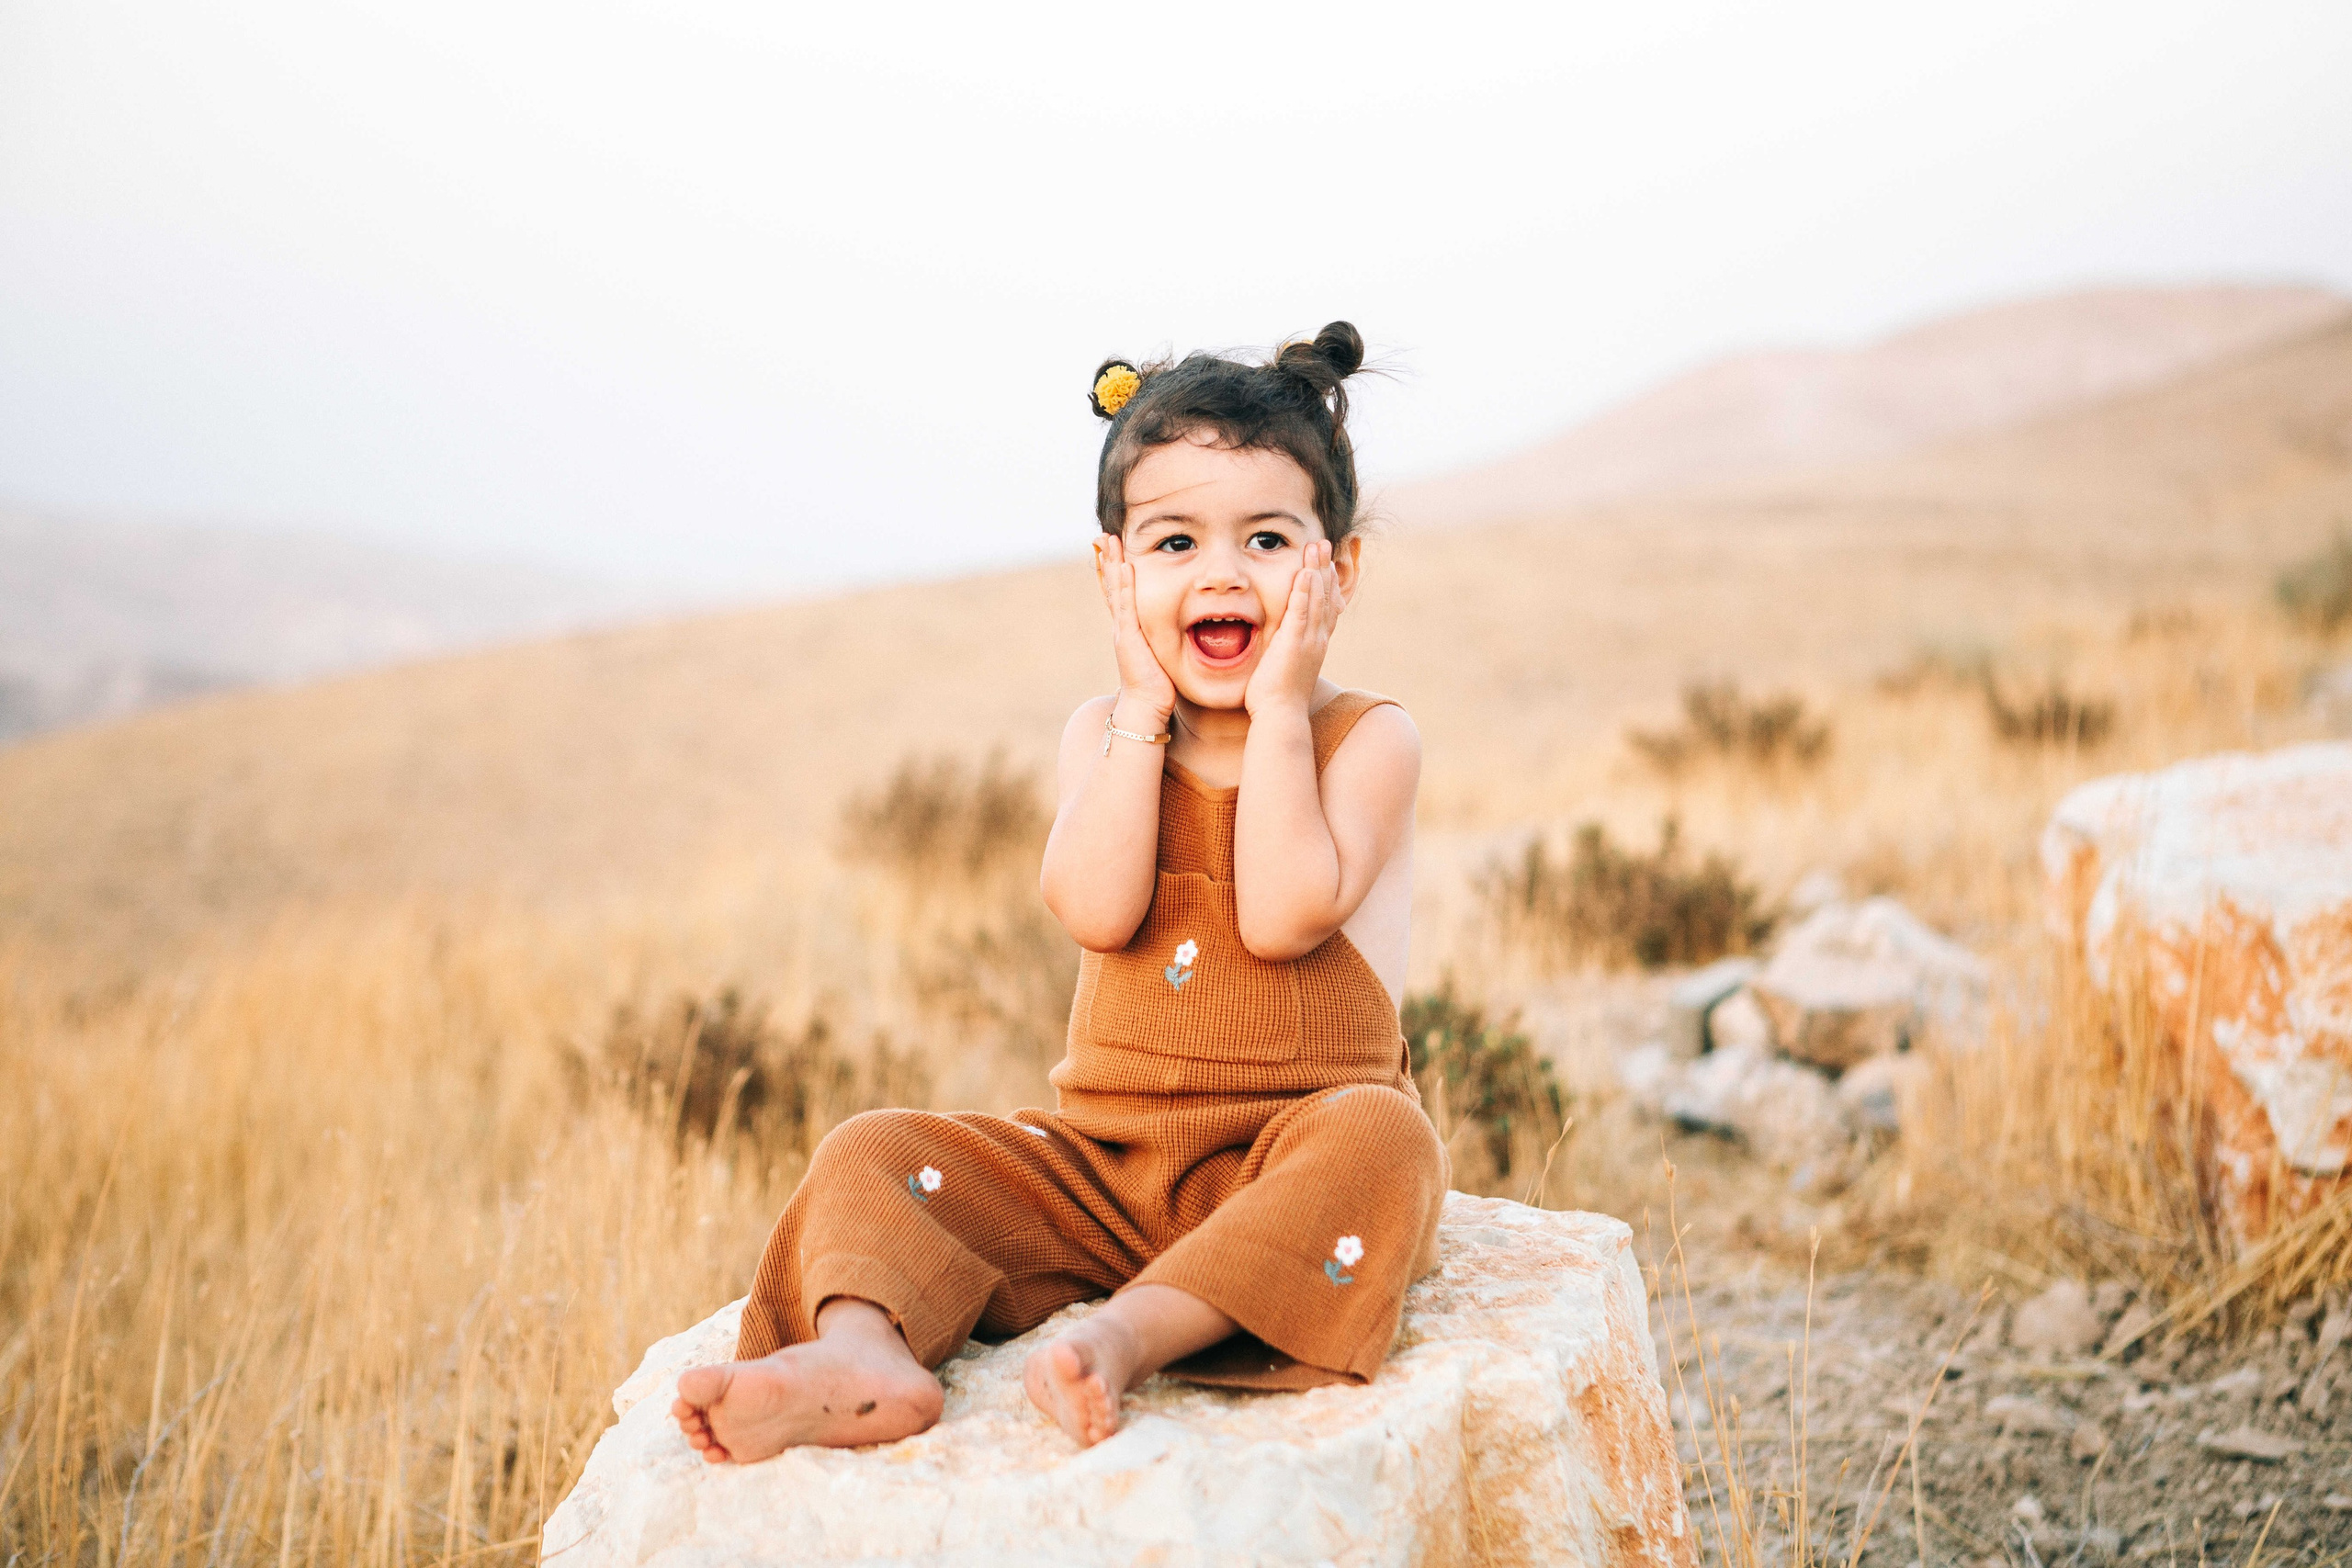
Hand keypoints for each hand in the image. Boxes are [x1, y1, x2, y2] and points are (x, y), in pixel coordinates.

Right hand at [1094, 536, 1175, 719]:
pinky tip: (1124, 566)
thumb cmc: (1158, 687)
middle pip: (1112, 585)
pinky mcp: (1129, 637)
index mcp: (1130, 629)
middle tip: (1104, 535)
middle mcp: (1122, 626)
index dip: (1116, 570)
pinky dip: (1123, 584)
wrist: (1147, 707)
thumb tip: (1179, 633)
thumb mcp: (1160, 656)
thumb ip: (1164, 641)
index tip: (1113, 548)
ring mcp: (1123, 630)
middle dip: (1108, 559)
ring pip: (1115, 589)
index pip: (1120, 593)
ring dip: (1112, 563)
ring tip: (1108, 539)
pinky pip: (1125, 605)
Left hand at [1244, 539, 1341, 718]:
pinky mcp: (1294, 644)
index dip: (1327, 584)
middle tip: (1324, 545)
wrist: (1280, 717)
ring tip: (1316, 547)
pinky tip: (1305, 572)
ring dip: (1317, 570)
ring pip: (1317, 599)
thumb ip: (1285, 650)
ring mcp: (1308, 641)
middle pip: (1327, 597)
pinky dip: (1305, 591)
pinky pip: (1301, 612)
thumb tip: (1278, 644)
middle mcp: (1318, 639)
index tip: (1326, 564)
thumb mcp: (1286, 667)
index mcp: (1315, 644)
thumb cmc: (1277, 698)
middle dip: (1325, 569)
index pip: (1327, 608)